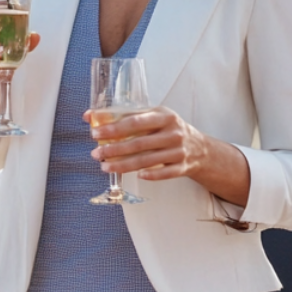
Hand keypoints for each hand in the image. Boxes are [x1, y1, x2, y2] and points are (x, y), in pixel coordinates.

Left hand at [85, 105, 214, 180]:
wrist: (200, 149)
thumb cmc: (170, 130)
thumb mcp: (155, 117)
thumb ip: (126, 115)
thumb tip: (90, 116)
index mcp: (165, 116)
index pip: (135, 121)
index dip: (114, 127)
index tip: (96, 132)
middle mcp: (173, 133)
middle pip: (139, 143)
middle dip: (114, 149)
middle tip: (96, 153)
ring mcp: (179, 151)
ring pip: (147, 161)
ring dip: (123, 165)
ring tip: (105, 167)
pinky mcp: (183, 167)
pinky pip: (164, 173)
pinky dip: (151, 175)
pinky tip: (136, 176)